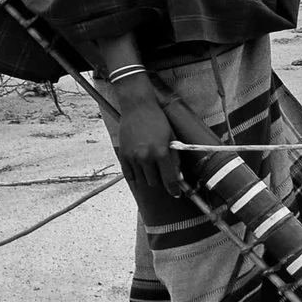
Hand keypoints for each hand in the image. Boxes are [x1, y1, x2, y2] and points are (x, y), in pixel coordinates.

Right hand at [110, 75, 183, 196]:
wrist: (138, 108)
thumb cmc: (158, 121)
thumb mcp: (172, 138)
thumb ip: (175, 159)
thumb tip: (178, 177)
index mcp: (160, 152)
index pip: (169, 179)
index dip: (174, 189)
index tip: (176, 193)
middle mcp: (145, 157)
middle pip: (154, 182)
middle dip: (161, 181)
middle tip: (164, 176)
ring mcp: (132, 157)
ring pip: (142, 180)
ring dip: (149, 179)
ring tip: (153, 170)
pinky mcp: (122, 156)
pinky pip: (129, 175)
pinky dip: (136, 177)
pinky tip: (142, 173)